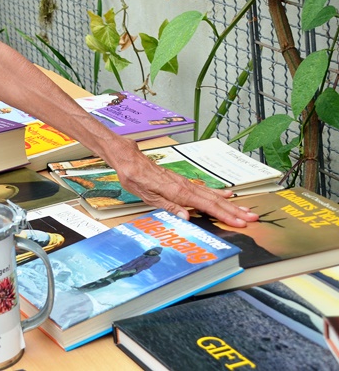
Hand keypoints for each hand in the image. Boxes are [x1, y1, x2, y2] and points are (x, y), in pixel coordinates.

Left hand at [114, 146, 258, 226]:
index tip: (241, 222)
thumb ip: (168, 207)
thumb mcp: (147, 196)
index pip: (207, 207)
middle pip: (214, 201)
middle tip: (253, 218)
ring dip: (229, 204)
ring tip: (246, 209)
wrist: (129, 160)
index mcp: (178, 193)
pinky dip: (218, 193)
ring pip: (212, 195)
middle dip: (234, 211)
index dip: (225, 215)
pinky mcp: (182, 182)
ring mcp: (185, 183)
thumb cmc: (135, 178)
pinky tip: (227, 195)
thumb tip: (187, 218)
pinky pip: (204, 189)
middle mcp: (185, 187)